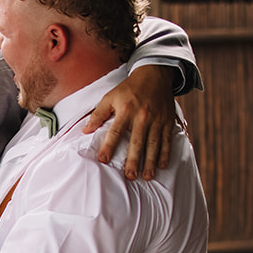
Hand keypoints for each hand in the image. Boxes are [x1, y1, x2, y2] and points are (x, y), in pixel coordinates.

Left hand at [83, 64, 175, 180]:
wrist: (155, 75)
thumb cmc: (129, 89)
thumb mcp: (110, 97)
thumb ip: (98, 114)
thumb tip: (85, 131)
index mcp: (126, 110)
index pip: (115, 132)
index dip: (109, 146)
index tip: (103, 160)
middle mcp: (142, 116)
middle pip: (137, 141)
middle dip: (133, 160)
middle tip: (130, 176)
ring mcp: (157, 120)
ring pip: (154, 144)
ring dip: (150, 162)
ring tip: (146, 177)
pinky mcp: (167, 121)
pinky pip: (167, 140)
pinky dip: (166, 153)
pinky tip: (162, 165)